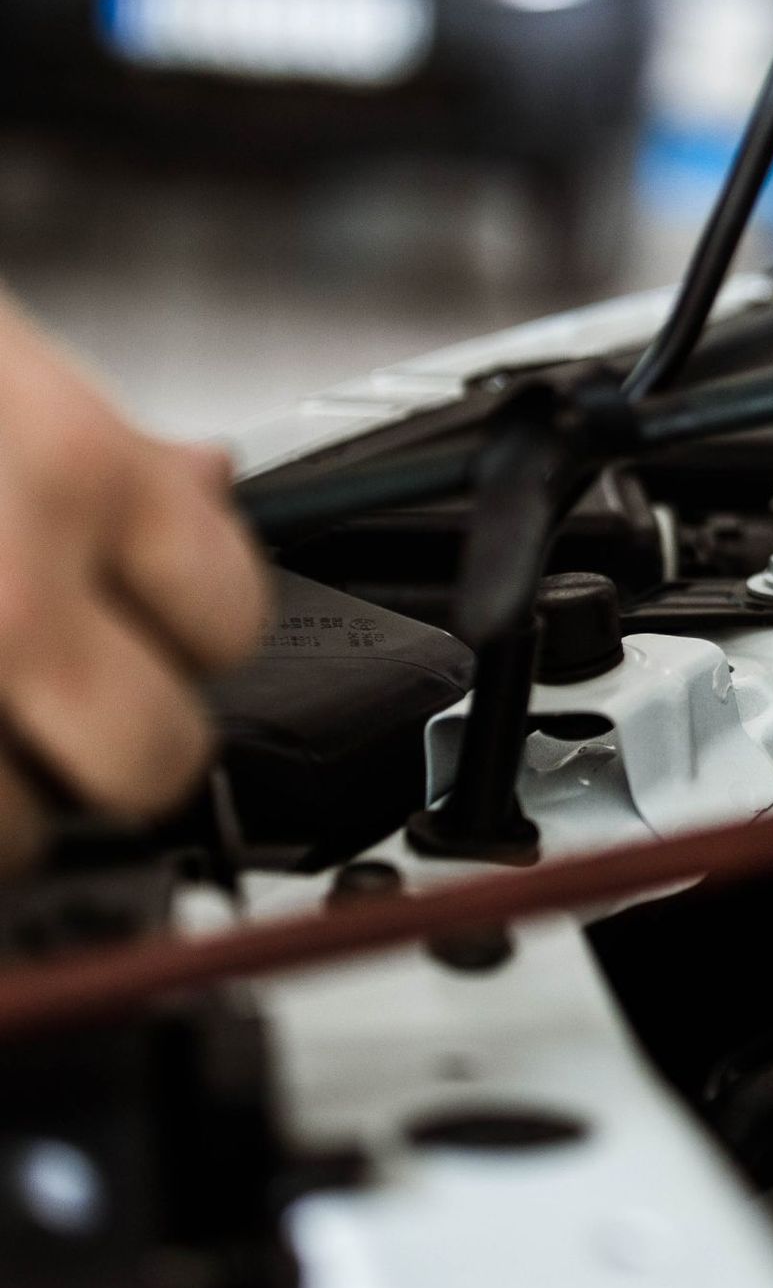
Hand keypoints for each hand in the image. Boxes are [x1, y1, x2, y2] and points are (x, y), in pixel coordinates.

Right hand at [0, 296, 267, 865]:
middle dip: (126, 744)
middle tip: (77, 713)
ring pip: (19, 837)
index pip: (234, 616)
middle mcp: (7, 602)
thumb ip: (103, 450)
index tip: (167, 623)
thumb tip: (205, 484)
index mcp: (73, 475)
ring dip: (5, 798)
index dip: (198, 622)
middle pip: (154, 759)